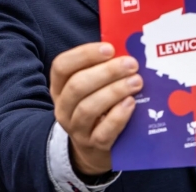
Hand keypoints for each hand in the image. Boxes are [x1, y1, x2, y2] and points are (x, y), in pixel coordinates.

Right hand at [50, 42, 141, 175]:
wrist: (94, 146)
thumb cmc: (98, 106)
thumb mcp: (92, 87)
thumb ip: (102, 69)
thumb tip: (127, 50)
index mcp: (59, 87)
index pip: (61, 66)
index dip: (84, 55)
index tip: (109, 48)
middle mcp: (63, 107)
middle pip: (77, 86)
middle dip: (106, 72)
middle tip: (131, 64)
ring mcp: (76, 128)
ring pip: (88, 108)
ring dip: (114, 91)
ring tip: (136, 81)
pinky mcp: (93, 144)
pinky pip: (103, 131)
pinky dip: (118, 116)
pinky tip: (131, 103)